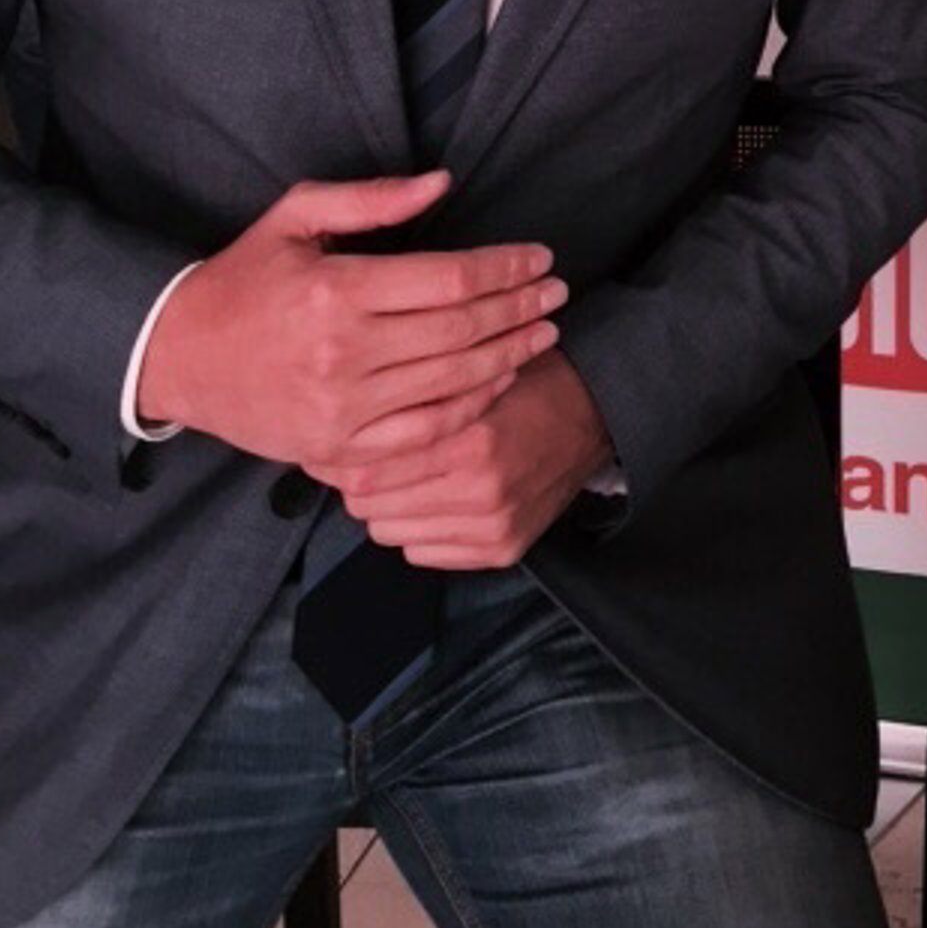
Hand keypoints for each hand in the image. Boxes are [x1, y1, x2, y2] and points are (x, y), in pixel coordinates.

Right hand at [137, 171, 565, 467]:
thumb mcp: (295, 217)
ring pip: (452, 383)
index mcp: (337, 291)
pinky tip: (497, 383)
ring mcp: (342, 409)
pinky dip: (469, 408)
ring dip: (509, 356)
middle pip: (461, 331)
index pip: (450, 280)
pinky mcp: (337, 448)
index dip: (506, 268)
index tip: (540, 257)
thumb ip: (372, 200)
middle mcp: (344, 355)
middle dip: (520, 309)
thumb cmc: (243, 278)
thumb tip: (443, 183)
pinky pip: (423, 433)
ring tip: (544, 333)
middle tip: (558, 292)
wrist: (178, 359)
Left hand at [312, 349, 612, 569]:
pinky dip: (420, 529)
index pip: (365, 473)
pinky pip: (423, 553)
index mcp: (470, 441)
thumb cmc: (527, 383)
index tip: (331, 445)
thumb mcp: (470, 374)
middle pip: (369, 508)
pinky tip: (436, 498)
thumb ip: (413, 400)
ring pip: (390, 533)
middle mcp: (481, 492)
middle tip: (367, 459)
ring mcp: (493, 527)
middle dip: (361, 482)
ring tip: (406, 476)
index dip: (339, 459)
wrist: (595, 413)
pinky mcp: (503, 550)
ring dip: (390, 506)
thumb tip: (341, 423)